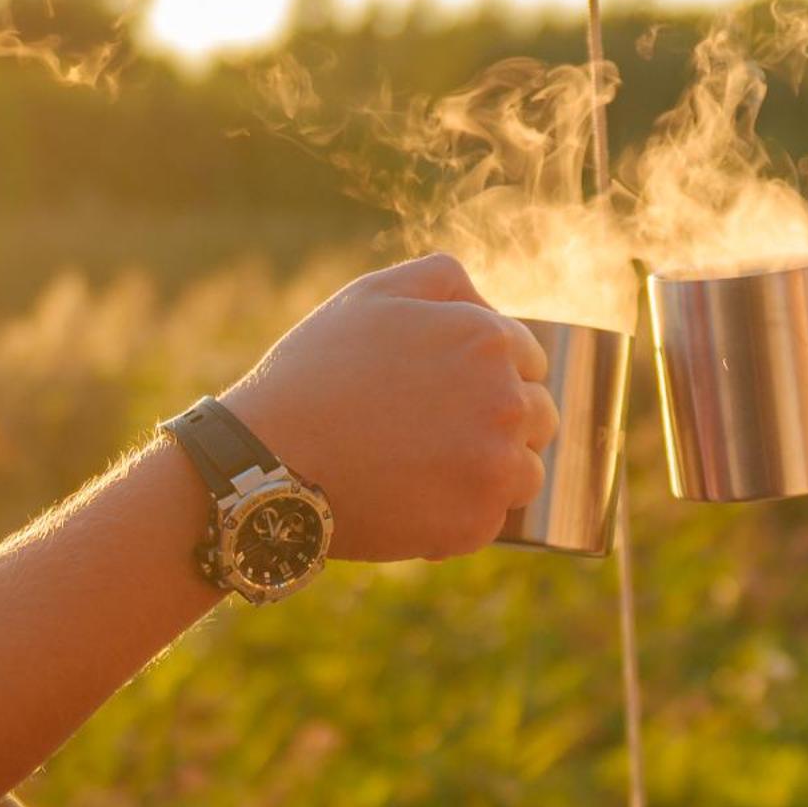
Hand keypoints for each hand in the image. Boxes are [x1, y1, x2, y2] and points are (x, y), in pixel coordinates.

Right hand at [221, 254, 558, 560]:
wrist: (267, 459)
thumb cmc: (315, 373)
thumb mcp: (373, 296)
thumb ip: (443, 282)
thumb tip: (490, 306)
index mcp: (489, 341)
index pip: (531, 362)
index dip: (492, 377)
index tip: (450, 394)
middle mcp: (507, 402)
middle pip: (540, 417)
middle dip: (501, 424)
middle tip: (438, 435)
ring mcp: (495, 467)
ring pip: (525, 473)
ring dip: (489, 473)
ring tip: (426, 471)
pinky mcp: (475, 524)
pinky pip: (490, 521)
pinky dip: (459, 517)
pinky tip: (408, 502)